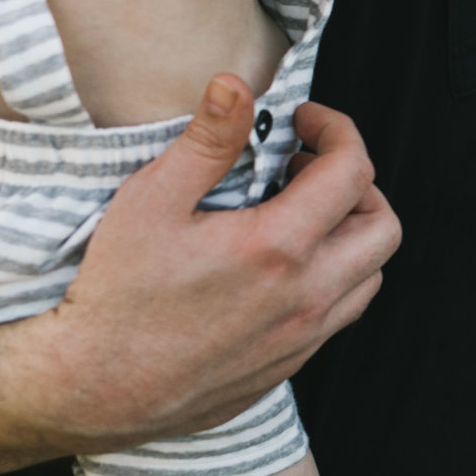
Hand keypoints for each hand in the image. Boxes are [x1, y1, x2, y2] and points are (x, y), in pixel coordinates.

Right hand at [0, 73, 400, 449]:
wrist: (93, 389)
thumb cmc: (116, 294)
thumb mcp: (150, 201)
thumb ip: (206, 141)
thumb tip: (236, 86)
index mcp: (279, 247)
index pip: (353, 170)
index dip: (337, 130)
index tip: (304, 121)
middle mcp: (306, 295)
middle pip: (382, 224)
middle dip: (358, 183)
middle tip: (306, 168)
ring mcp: (303, 337)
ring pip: (371, 274)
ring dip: (350, 234)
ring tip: (298, 214)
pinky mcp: (289, 365)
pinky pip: (341, 314)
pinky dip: (332, 278)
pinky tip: (282, 265)